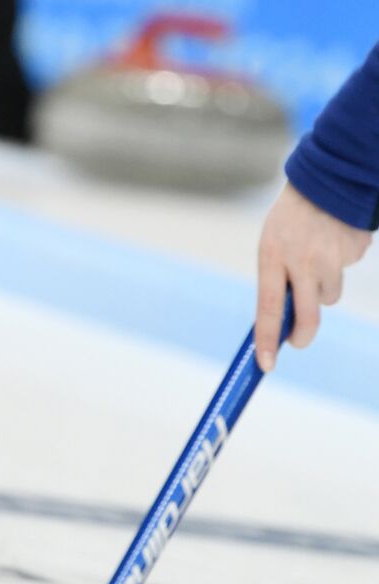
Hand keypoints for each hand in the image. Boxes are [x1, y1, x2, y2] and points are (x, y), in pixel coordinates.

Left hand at [255, 182, 371, 370]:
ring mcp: (333, 257)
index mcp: (273, 257)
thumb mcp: (271, 246)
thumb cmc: (290, 220)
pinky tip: (332, 243)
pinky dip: (338, 266)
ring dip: (321, 289)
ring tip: (315, 260)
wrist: (326, 180)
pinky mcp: (356, 251)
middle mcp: (303, 261)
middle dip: (301, 335)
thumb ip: (276, 280)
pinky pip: (345, 273)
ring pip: (328, 296)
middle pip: (307, 316)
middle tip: (297, 342)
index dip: (267, 339)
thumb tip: (281, 320)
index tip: (265, 364)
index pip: (268, 308)